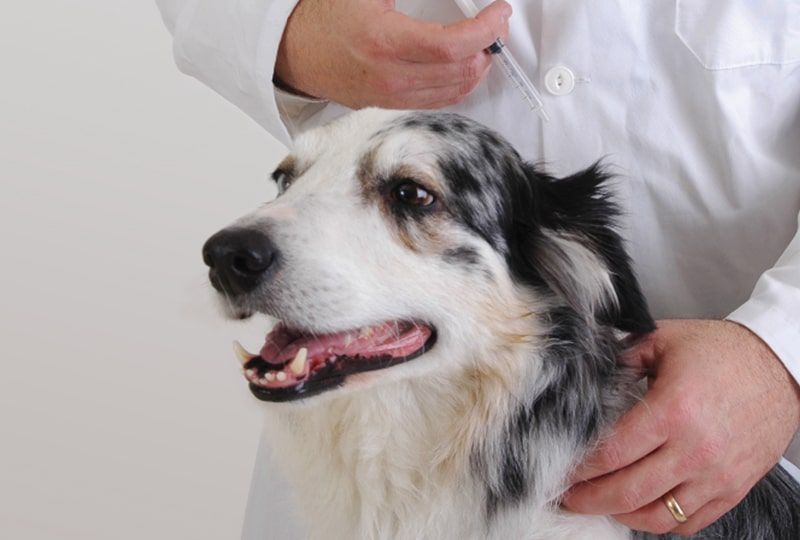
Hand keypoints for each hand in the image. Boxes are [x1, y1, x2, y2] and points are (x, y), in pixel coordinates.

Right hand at [275, 0, 510, 108]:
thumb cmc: (326, 17)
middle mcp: (390, 76)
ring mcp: (391, 96)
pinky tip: (464, 66)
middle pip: (460, 73)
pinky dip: (460, 84)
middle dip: (488, 47)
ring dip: (477, 68)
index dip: (486, 30)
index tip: (499, 14)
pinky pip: (439, 102)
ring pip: (454, 92)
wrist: (295, 49)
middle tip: (494, 25)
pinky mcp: (390, 106)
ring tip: (484, 44)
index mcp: (385, 42)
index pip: (453, 47)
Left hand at [563, 319, 799, 535]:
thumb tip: (589, 374)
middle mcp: (695, 449)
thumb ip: (621, 358)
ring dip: (621, 515)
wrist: (781, 365)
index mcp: (673, 410)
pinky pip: (691, 522)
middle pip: (627, 492)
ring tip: (599, 505)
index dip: (580, 468)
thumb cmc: (723, 351)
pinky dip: (661, 522)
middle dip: (588, 499)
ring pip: (658, 515)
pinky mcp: (734, 488)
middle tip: (567, 497)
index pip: (612, 453)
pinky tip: (641, 509)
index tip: (562, 470)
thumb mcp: (663, 339)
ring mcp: (716, 475)